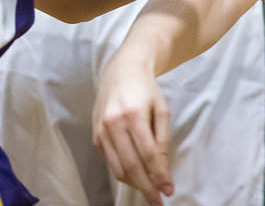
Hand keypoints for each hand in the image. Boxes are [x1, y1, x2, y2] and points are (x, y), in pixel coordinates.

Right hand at [93, 55, 171, 205]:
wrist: (121, 72)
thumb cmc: (146, 90)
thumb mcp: (162, 110)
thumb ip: (162, 140)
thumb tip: (162, 171)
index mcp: (133, 114)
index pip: (147, 153)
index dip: (159, 175)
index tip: (168, 190)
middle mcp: (113, 124)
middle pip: (130, 166)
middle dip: (146, 187)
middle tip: (158, 201)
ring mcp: (101, 131)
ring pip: (117, 168)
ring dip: (135, 184)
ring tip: (150, 192)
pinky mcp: (95, 136)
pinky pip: (110, 162)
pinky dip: (123, 173)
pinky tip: (136, 177)